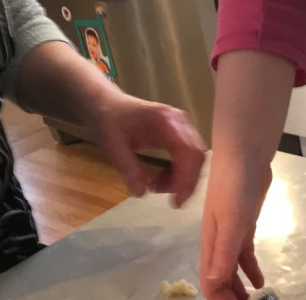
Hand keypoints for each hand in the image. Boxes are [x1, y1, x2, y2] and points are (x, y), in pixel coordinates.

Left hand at [89, 93, 205, 207]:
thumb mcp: (113, 145)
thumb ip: (128, 168)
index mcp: (165, 120)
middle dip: (187, 182)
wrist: (108, 104)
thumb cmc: (110, 121)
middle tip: (171, 201)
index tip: (176, 201)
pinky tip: (160, 179)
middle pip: (196, 155)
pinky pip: (188, 156)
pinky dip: (178, 172)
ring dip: (182, 178)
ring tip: (156, 187)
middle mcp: (180, 121)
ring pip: (195, 158)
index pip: (187, 151)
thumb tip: (142, 193)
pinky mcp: (179, 134)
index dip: (186, 177)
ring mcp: (182, 126)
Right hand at [201, 157, 272, 299]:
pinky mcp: (244, 225)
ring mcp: (231, 233)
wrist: (243, 156)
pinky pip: (244, 255)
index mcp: (210, 244)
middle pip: (219, 278)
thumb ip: (223, 254)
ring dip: (239, 288)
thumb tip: (213, 285)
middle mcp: (217, 242)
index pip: (210, 281)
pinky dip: (250, 270)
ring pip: (232, 269)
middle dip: (229, 296)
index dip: (220, 299)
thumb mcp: (231, 223)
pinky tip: (260, 282)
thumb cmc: (233, 188)